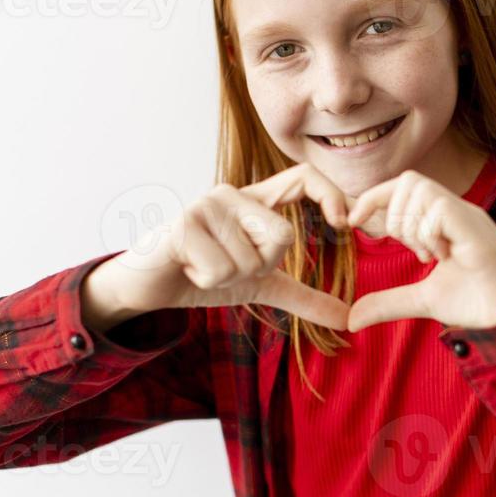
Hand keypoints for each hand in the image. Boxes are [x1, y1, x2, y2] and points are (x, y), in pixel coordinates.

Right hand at [86, 162, 353, 330]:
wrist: (148, 285)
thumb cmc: (203, 273)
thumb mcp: (260, 285)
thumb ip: (303, 297)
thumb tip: (347, 319)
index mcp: (256, 202)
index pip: (304, 178)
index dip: (331, 193)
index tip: (344, 224)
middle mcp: (234, 194)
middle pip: (281, 237)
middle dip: (259, 267)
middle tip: (228, 265)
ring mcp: (207, 205)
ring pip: (249, 259)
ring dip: (227, 278)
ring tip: (202, 266)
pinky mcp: (184, 223)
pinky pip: (220, 269)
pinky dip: (205, 281)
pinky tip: (187, 268)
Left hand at [344, 169, 495, 331]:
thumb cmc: (476, 302)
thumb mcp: (422, 300)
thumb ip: (388, 302)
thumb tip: (352, 318)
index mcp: (442, 220)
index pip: (401, 187)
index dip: (373, 198)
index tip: (353, 222)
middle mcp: (454, 210)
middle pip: (408, 180)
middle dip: (395, 215)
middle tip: (413, 251)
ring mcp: (466, 216)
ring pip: (421, 189)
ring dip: (412, 224)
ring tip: (430, 254)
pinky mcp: (475, 227)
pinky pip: (440, 208)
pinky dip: (430, 231)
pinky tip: (442, 255)